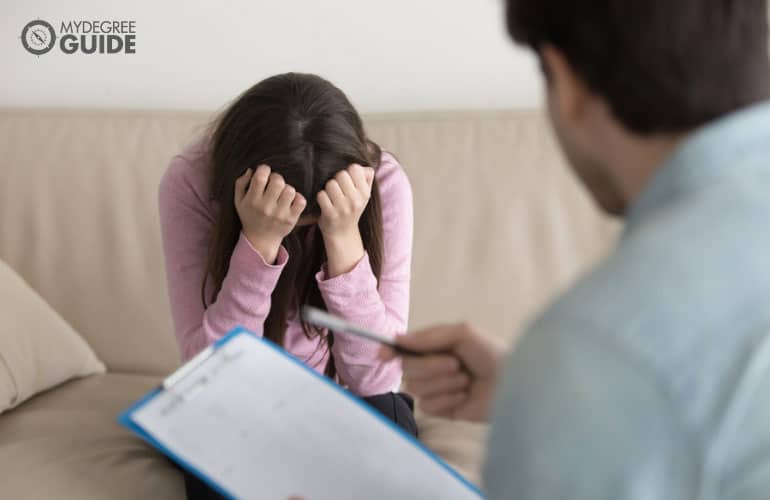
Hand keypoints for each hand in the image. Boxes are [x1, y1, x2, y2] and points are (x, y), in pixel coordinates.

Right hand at [234, 165, 305, 263]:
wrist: (261, 240)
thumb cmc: (250, 216)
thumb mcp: (239, 201)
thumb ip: (241, 183)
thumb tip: (251, 170)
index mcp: (252, 201)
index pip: (260, 178)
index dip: (264, 169)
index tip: (264, 172)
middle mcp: (266, 208)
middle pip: (278, 182)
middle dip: (277, 177)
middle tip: (274, 182)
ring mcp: (280, 214)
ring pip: (290, 190)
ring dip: (287, 188)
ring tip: (282, 193)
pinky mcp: (292, 219)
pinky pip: (301, 201)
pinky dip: (298, 197)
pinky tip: (291, 200)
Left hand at [317, 164, 374, 239]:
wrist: (343, 233)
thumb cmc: (352, 208)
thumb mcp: (364, 195)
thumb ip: (367, 178)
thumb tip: (365, 167)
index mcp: (365, 193)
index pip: (355, 168)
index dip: (348, 172)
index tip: (347, 181)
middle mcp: (356, 200)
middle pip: (341, 174)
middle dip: (336, 179)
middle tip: (337, 189)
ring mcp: (343, 208)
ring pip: (330, 184)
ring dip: (328, 189)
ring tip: (331, 196)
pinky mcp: (330, 214)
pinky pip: (321, 195)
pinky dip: (321, 197)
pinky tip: (325, 203)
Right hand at [382, 323, 505, 421]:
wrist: (514, 383)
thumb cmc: (492, 353)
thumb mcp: (463, 333)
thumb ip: (430, 336)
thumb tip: (398, 338)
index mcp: (434, 347)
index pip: (404, 349)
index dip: (390, 351)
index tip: (383, 354)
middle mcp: (432, 367)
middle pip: (407, 369)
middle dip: (430, 366)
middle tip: (456, 364)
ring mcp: (437, 389)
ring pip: (416, 388)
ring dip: (443, 383)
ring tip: (465, 380)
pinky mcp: (443, 410)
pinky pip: (428, 406)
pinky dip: (446, 400)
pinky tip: (464, 396)